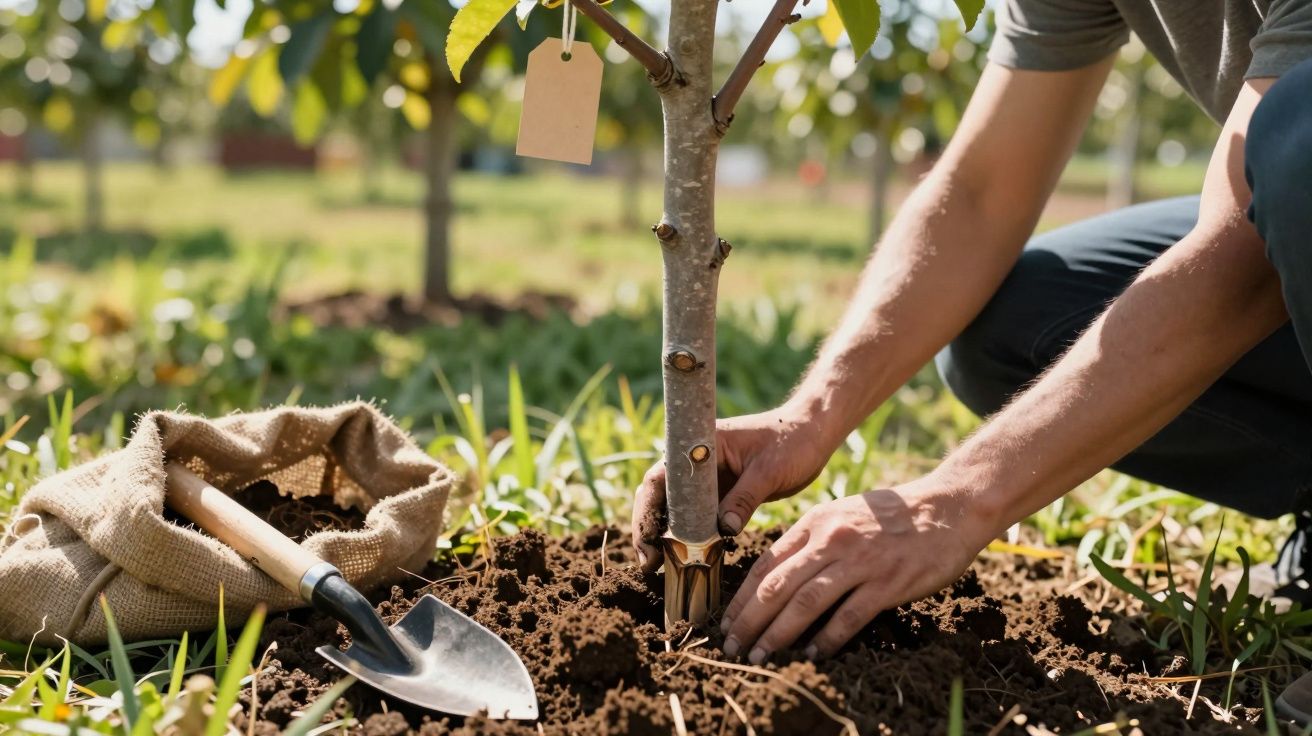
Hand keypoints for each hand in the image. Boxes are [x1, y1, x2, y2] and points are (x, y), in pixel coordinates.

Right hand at [632, 404, 838, 569]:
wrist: (813, 434)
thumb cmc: (793, 441)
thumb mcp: (769, 471)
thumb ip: (745, 499)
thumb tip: (724, 530)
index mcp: (700, 444)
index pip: (661, 477)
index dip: (647, 510)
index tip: (647, 541)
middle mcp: (696, 460)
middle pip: (660, 495)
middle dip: (649, 528)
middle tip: (648, 564)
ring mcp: (707, 478)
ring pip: (676, 509)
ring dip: (666, 535)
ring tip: (659, 567)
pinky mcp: (721, 492)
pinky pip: (698, 516)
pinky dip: (691, 536)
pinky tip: (687, 558)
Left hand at [719, 478, 992, 662]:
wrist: (947, 508)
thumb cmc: (891, 515)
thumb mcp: (842, 514)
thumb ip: (810, 539)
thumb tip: (777, 574)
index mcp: (816, 523)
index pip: (767, 564)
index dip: (742, 597)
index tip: (727, 622)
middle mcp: (832, 541)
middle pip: (777, 586)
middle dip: (750, 621)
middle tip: (733, 646)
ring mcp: (859, 562)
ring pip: (805, 603)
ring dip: (778, 634)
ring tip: (761, 655)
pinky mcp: (886, 583)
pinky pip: (848, 617)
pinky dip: (826, 638)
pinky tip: (811, 653)